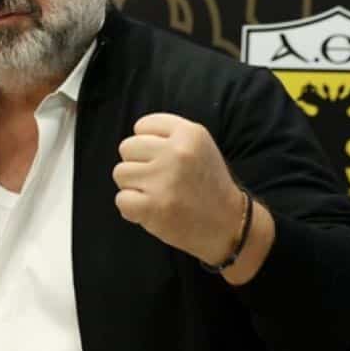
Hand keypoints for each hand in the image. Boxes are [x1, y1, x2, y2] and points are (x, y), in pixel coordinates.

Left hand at [112, 113, 245, 265]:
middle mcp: (177, 152)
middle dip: (137, 164)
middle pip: (127, 147)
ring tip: (157, 194)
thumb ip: (167, 136)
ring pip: (120, 173)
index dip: (147, 144)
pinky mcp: (153, 206)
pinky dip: (131, 208)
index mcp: (190, 133)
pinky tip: (151, 210)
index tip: (162, 159)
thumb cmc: (207, 185)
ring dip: (133, 186)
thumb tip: (132, 138)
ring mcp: (164, 179)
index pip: (142, 126)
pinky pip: (121, 199)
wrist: (230, 225)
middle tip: (159, 179)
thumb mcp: (199, 147)